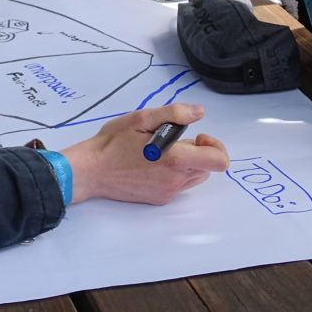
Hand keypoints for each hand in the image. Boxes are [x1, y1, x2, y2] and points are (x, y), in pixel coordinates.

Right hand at [65, 103, 228, 204]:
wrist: (91, 170)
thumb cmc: (112, 144)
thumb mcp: (141, 119)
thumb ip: (174, 113)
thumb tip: (199, 112)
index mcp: (175, 160)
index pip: (219, 161)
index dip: (215, 145)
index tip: (198, 136)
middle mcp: (175, 180)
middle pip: (207, 167)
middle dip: (197, 152)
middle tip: (173, 141)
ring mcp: (167, 192)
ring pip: (194, 177)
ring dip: (187, 163)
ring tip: (161, 152)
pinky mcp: (159, 199)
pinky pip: (178, 185)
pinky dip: (173, 173)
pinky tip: (151, 163)